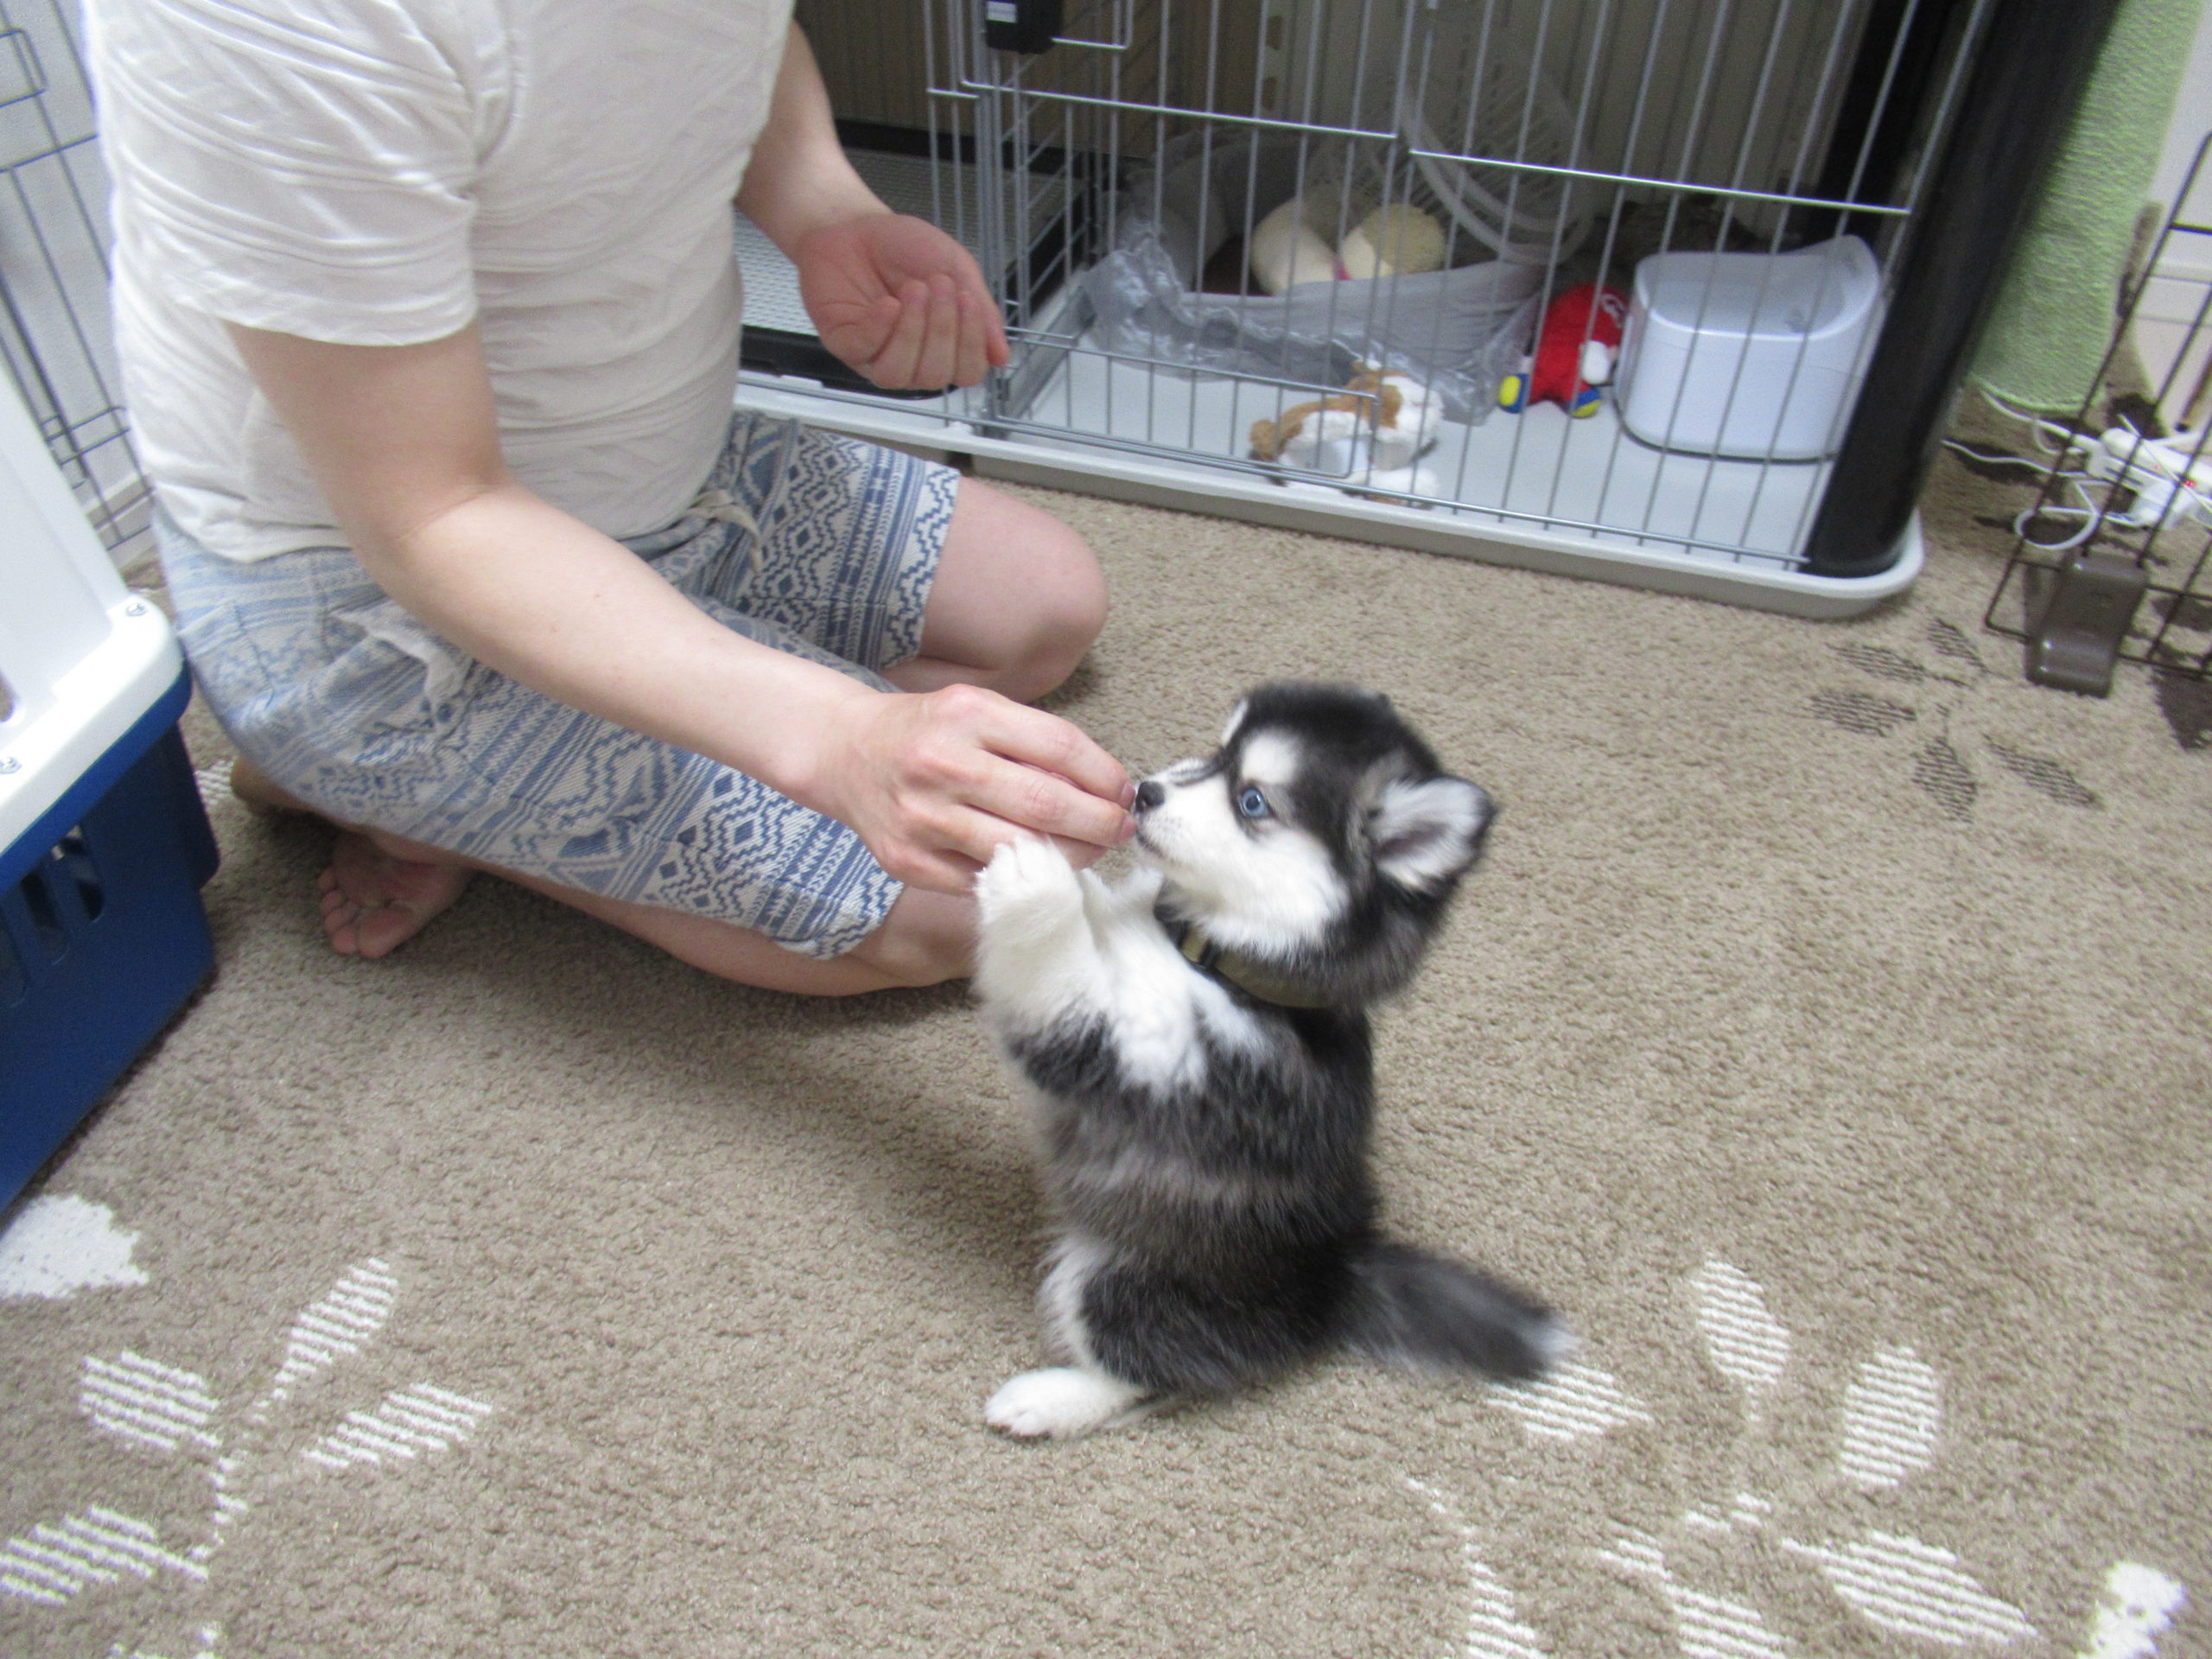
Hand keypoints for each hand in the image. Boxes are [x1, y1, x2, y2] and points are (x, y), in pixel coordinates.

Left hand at [796, 214, 1010, 390]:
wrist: (858, 223)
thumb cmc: (904, 246)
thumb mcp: (956, 268)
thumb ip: (982, 311)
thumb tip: (1001, 355)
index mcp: (944, 346)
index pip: (967, 372)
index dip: (972, 343)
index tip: (969, 301)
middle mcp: (912, 358)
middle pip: (935, 376)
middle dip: (941, 329)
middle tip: (939, 286)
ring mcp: (877, 354)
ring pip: (899, 374)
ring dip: (911, 332)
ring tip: (913, 291)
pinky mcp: (845, 343)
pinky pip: (864, 352)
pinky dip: (880, 327)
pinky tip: (888, 302)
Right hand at [806, 683, 1132, 892]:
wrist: (845, 752)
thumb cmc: (926, 731)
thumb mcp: (978, 709)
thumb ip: (1034, 741)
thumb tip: (1105, 787)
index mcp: (969, 714)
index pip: (1060, 748)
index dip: (1105, 776)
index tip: (1124, 793)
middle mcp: (943, 764)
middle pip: (1047, 805)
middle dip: (1100, 824)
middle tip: (1120, 830)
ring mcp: (923, 818)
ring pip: (1020, 850)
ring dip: (1070, 857)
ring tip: (1088, 850)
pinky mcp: (907, 862)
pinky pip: (983, 880)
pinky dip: (1019, 876)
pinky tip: (1037, 865)